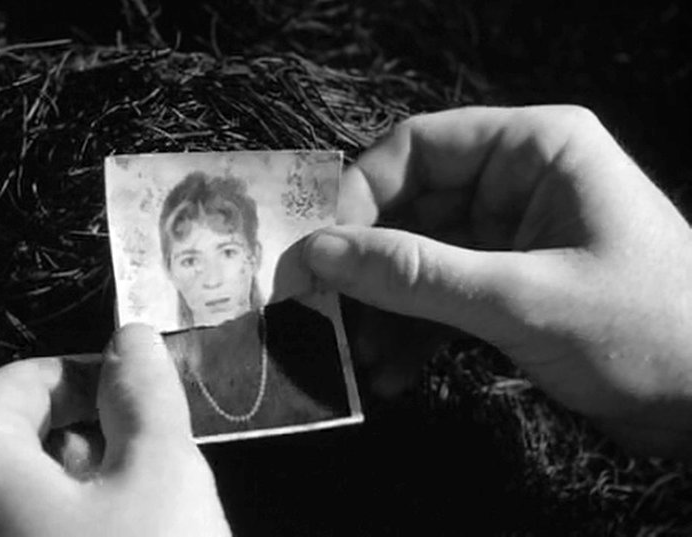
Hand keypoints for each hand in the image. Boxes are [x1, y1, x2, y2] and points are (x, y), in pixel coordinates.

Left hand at [0, 324, 230, 536]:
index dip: (89, 376)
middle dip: (80, 437)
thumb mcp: (162, 476)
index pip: (20, 382)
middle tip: (142, 462)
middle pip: (7, 441)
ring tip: (127, 515)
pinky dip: (46, 528)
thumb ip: (143, 395)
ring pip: (4, 498)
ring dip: (67, 491)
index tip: (140, 391)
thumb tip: (130, 340)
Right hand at [305, 105, 691, 458]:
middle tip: (326, 316)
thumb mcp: (522, 300)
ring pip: (418, 259)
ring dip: (384, 310)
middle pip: (409, 208)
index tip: (319, 252)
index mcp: (536, 150)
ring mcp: (512, 237)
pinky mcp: (509, 286)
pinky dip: (412, 333)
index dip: (360, 195)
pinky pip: (440, 297)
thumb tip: (318, 254)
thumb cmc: (649, 332)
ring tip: (360, 360)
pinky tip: (393, 374)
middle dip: (368, 269)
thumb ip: (417, 276)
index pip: (419, 147)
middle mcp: (519, 183)